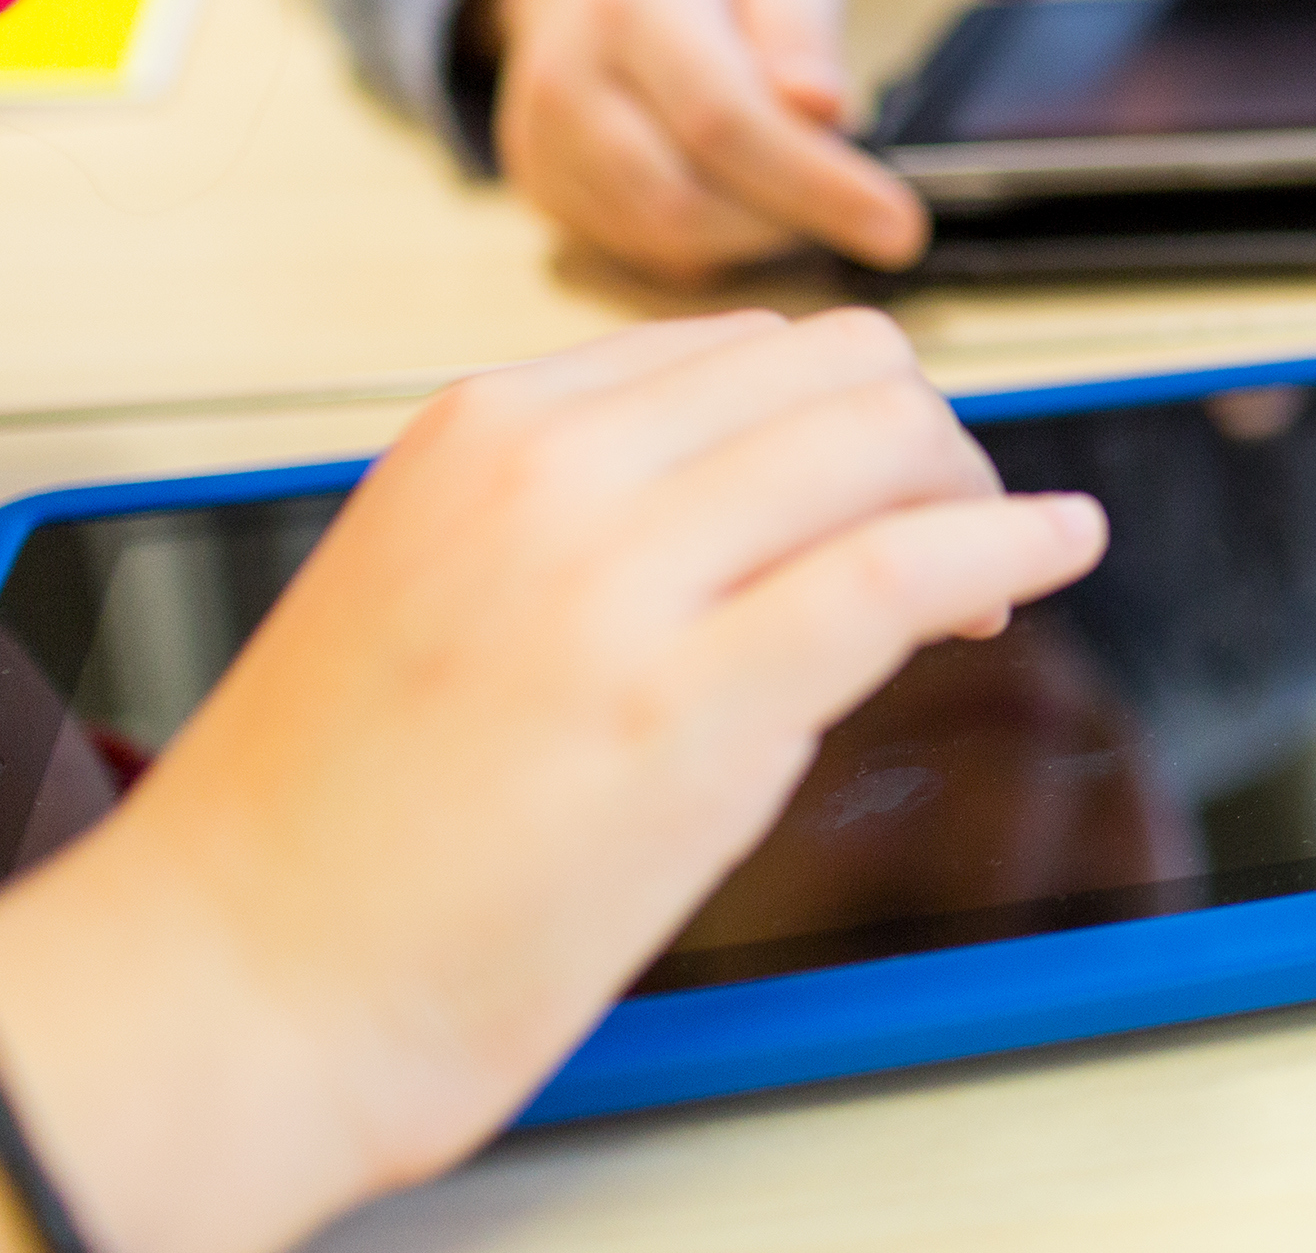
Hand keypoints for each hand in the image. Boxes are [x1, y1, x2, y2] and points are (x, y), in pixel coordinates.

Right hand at [0, 312, 1107, 1252]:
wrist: (239, 981)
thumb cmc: (336, 822)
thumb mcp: (448, 584)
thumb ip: (596, 520)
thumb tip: (773, 506)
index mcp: (491, 428)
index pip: (741, 349)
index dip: (842, 413)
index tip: (879, 485)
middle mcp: (557, 471)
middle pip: (837, 370)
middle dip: (923, 440)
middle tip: (951, 529)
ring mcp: (621, 581)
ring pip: (883, 443)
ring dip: (970, 494)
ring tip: (989, 578)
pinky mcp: (688, 704)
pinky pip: (903, 570)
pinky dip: (1012, 541)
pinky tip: (1060, 548)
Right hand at [485, 0, 926, 282]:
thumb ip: (800, 27)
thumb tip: (822, 108)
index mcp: (634, 2)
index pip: (723, 120)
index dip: (817, 185)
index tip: (901, 228)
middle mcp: (569, 78)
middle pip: (688, 199)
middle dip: (793, 218)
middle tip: (860, 200)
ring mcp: (542, 140)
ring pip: (665, 238)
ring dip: (757, 237)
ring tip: (803, 187)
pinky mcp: (543, 185)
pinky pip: (641, 249)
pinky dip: (713, 243)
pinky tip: (748, 197)